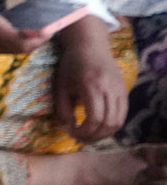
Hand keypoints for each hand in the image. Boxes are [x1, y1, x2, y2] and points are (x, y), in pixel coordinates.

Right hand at [0, 0, 59, 57]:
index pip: (24, 41)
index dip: (42, 36)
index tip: (54, 25)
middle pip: (23, 49)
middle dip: (40, 39)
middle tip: (53, 25)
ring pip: (16, 50)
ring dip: (30, 41)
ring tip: (42, 27)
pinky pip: (7, 48)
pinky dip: (19, 40)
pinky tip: (24, 29)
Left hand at [51, 15, 127, 140]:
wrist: (90, 46)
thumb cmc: (71, 66)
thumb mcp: (61, 87)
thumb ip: (63, 110)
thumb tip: (68, 129)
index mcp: (92, 87)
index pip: (95, 118)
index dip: (83, 132)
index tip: (71, 133)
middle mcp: (110, 89)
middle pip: (108, 123)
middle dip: (93, 136)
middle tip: (79, 138)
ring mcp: (120, 90)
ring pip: (118, 121)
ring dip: (104, 133)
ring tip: (89, 135)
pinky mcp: (124, 91)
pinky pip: (122, 114)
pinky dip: (111, 125)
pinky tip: (98, 127)